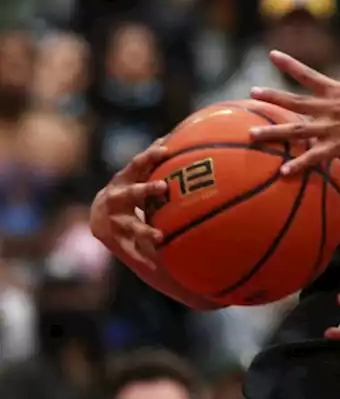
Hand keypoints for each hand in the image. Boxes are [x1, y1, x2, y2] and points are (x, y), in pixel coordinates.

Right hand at [88, 141, 169, 268]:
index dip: (149, 156)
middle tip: (163, 187)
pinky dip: (144, 256)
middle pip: (129, 193)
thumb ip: (153, 161)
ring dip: (144, 230)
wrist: (102, 220)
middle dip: (145, 189)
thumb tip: (177, 134)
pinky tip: (158, 264)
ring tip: (159, 237)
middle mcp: (115, 199)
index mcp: (124, 180)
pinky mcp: (114, 241)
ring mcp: (113, 221)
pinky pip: (131, 250)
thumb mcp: (138, 176)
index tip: (165, 149)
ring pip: (129, 226)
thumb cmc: (131, 191)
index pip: (137, 165)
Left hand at [249, 30, 339, 173]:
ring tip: (252, 135)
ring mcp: (333, 127)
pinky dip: (299, 164)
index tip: (271, 55)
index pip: (308, 74)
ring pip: (296, 130)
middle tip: (252, 92)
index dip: (289, 64)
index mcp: (337, 90)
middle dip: (272, 97)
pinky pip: (315, 156)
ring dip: (273, 132)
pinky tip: (283, 171)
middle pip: (294, 101)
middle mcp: (330, 107)